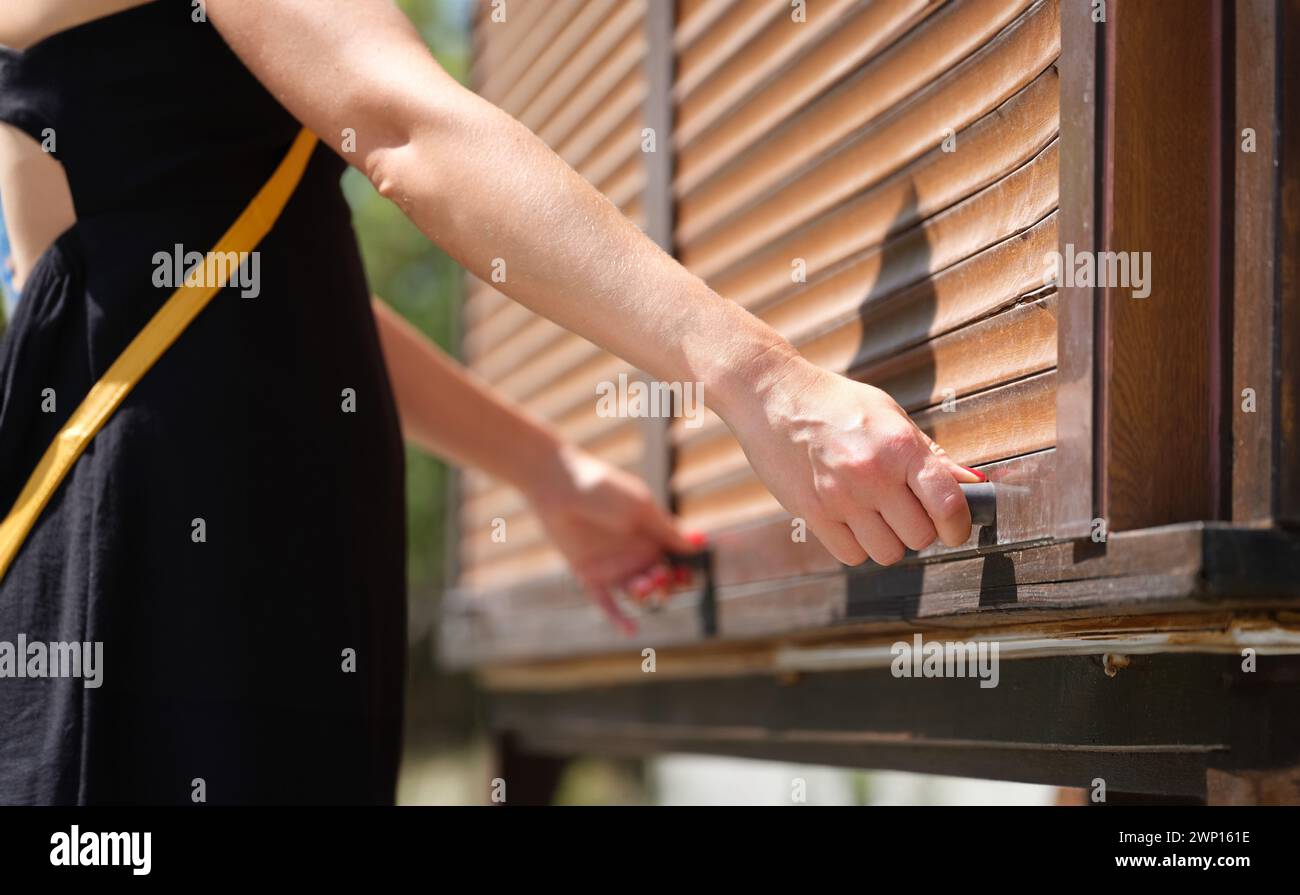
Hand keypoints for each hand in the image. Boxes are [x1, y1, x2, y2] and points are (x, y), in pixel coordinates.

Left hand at [527, 447, 699, 633]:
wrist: (560, 487)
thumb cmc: (604, 490)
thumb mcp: (641, 508)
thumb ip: (667, 531)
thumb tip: (697, 546)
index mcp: (653, 534)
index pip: (678, 558)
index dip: (687, 568)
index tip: (691, 574)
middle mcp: (636, 553)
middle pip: (662, 579)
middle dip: (667, 583)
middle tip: (661, 576)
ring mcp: (613, 566)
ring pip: (638, 592)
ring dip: (646, 593)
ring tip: (642, 584)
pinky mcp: (590, 576)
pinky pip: (607, 603)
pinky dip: (619, 618)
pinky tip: (632, 630)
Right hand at [727, 356, 982, 565]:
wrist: (775, 398)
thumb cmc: (837, 404)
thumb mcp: (891, 417)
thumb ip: (931, 456)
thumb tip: (973, 484)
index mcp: (900, 447)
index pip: (948, 503)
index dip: (959, 526)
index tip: (956, 529)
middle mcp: (873, 475)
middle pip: (919, 536)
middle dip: (920, 529)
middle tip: (906, 511)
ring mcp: (840, 498)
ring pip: (887, 553)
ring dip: (888, 541)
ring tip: (877, 516)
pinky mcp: (812, 513)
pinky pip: (851, 555)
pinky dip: (856, 545)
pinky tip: (851, 521)